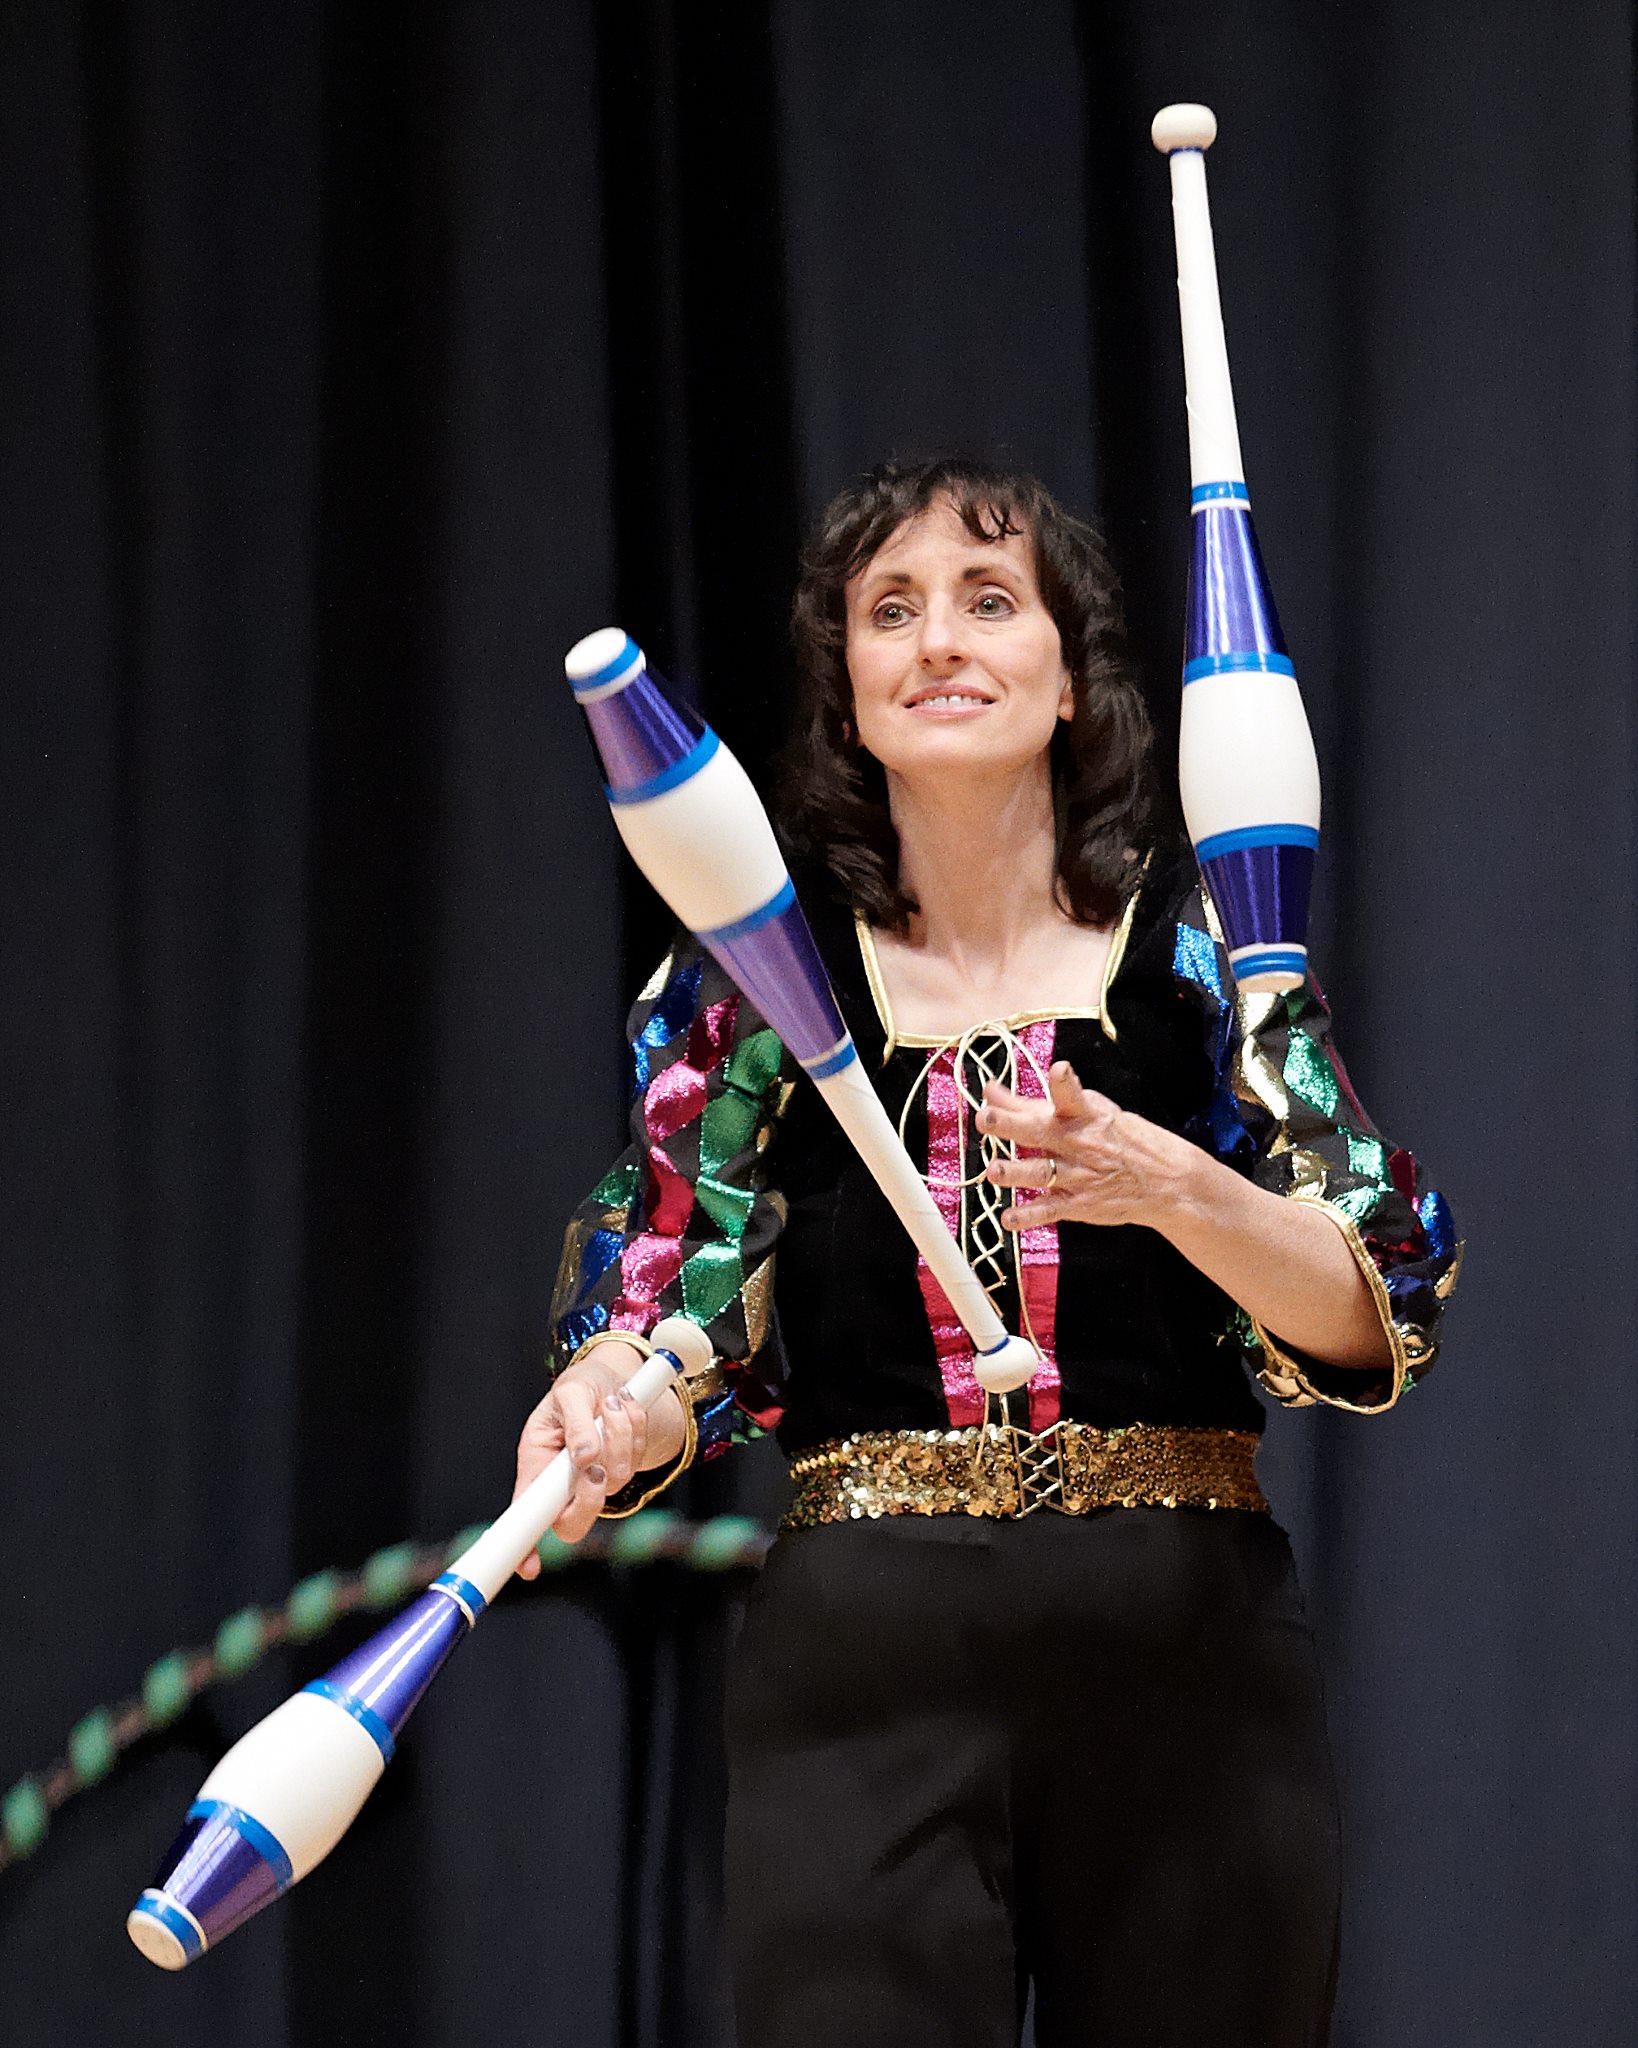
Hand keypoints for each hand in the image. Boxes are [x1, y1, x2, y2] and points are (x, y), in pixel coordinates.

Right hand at [510, 1345, 656, 1570]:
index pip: (525, 1515)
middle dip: (592, 1491)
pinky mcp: (622, 1469)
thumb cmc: (580, 1387)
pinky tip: (624, 1409)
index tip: (529, 1567)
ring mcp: (595, 1478)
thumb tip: (586, 1457)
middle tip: (595, 1460)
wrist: (610, 1377)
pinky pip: (638, 1460)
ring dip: (620, 1437)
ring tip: (611, 1405)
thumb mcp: (571, 1393)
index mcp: (537, 1465)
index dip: (524, 1545)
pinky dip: (636, 1429)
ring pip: (615, 1481)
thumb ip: (577, 1424)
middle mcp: (564, 1480)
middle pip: (575, 1520)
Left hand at [977, 1061, 1189, 1232]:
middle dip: (1011, 1124)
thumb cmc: (1118, 1138)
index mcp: (1084, 1115)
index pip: (1073, 1095)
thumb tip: (989, 1090)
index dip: (1066, 1083)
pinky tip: (1009, 1218)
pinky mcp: (1079, 1204)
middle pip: (1040, 1132)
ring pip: (1041, 1173)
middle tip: (986, 1118)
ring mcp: (1078, 1176)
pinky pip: (1049, 1211)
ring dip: (1015, 1172)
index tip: (1060, 1070)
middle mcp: (1079, 1143)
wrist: (1165, 1181)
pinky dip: (1028, 1216)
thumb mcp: (1085, 1113)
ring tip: (994, 1171)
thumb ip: (1031, 1104)